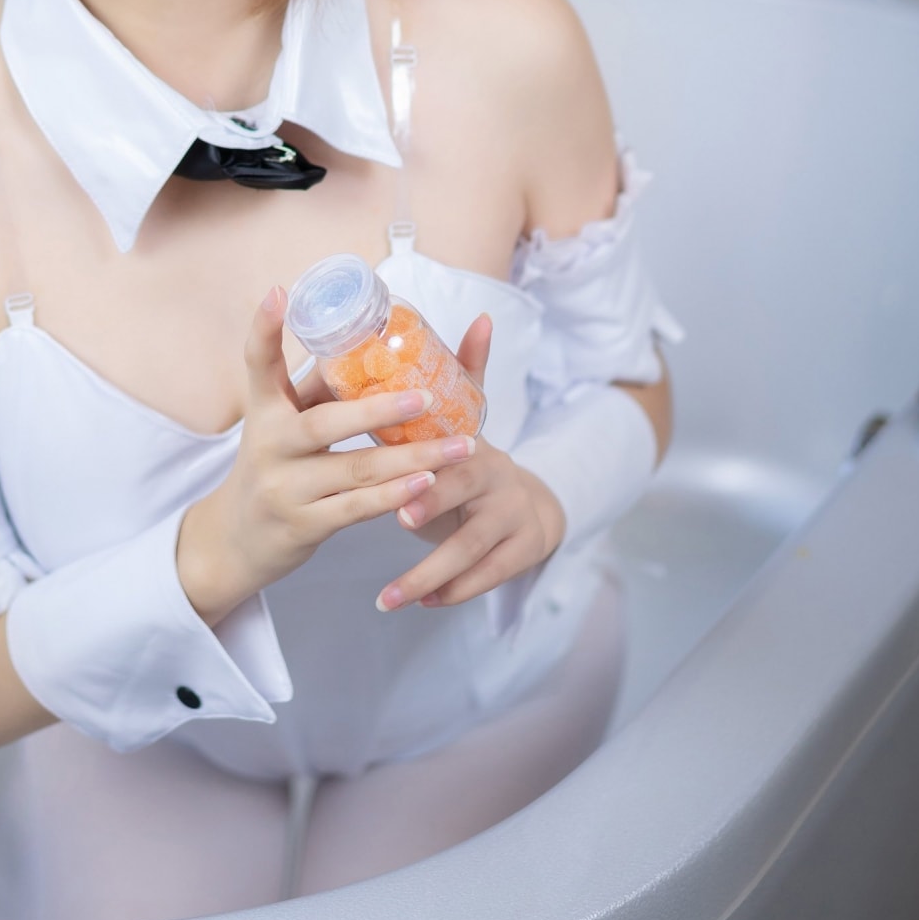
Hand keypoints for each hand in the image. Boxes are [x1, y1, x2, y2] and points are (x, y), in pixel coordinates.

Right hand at [177, 285, 477, 626]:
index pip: (257, 363)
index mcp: (263, 409)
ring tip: (459, 447)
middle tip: (426, 397)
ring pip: (355, 469)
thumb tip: (378, 346)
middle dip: (379, 411)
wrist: (236, 539)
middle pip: (325, 423)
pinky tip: (427, 483)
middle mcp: (268, 444)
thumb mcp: (284, 424)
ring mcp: (284, 488)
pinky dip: (394, 495)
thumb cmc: (277, 465)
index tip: (280, 293)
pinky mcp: (302, 525)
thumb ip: (321, 391)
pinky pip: (355, 508)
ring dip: (412, 458)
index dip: (264, 328)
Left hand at [374, 313, 565, 612]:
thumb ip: (465, 372)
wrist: (531, 503)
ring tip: (387, 598)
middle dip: (430, 522)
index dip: (430, 480)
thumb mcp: (470, 417)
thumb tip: (483, 316)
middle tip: (397, 529)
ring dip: (427, 577)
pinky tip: (420, 603)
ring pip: (471, 554)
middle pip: (465, 507)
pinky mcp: (521, 555)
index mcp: (477, 446)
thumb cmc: (473, 460)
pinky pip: (485, 578)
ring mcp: (512, 521)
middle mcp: (498, 482)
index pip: (453, 461)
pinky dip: (452, 593)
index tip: (397, 499)